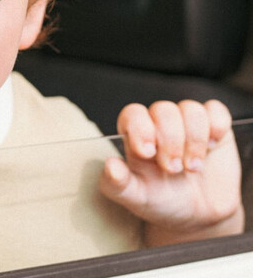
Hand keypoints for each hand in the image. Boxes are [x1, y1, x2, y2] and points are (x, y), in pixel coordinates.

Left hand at [99, 100, 243, 245]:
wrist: (199, 217)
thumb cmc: (161, 201)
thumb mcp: (136, 198)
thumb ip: (117, 184)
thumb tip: (109, 166)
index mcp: (136, 134)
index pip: (133, 113)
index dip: (140, 128)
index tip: (147, 153)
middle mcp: (160, 124)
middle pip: (163, 110)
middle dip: (170, 140)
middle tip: (173, 169)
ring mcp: (188, 123)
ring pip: (190, 109)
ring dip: (194, 140)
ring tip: (193, 167)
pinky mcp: (214, 128)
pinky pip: (216, 111)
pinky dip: (216, 126)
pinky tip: (212, 146)